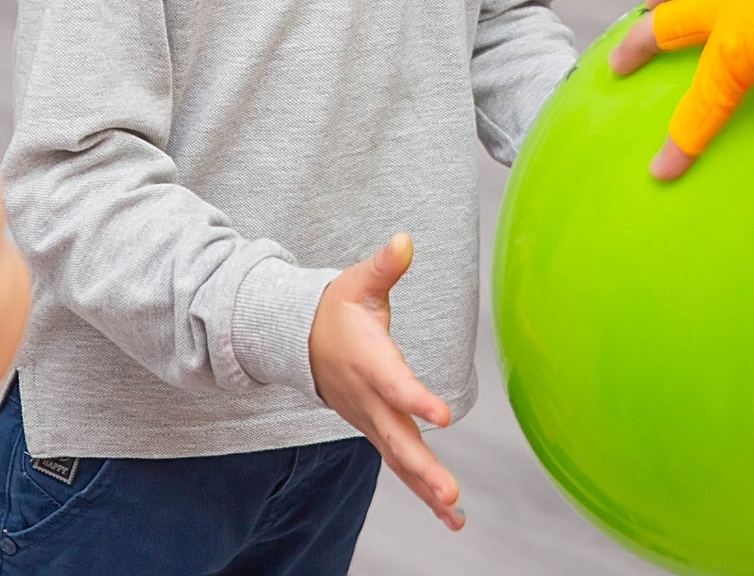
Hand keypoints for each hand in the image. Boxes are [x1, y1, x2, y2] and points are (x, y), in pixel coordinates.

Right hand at [309, 233, 462, 529]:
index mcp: (369, 362)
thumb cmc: (336, 309)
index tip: (441, 416)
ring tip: (455, 514)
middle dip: (423, 468)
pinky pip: (400, 465)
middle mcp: (369, 400)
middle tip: (449, 492)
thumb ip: (384, 266)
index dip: (416, 399)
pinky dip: (422, 491)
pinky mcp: (376, 431)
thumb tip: (405, 239)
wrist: (298, 341)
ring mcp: (370, 421)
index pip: (394, 385)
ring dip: (426, 489)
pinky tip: (451, 515)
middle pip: (397, 439)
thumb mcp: (357, 283)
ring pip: (400, 460)